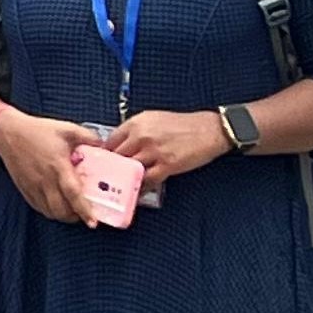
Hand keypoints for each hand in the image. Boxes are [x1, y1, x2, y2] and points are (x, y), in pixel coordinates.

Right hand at [0, 109, 100, 226]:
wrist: (8, 133)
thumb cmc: (38, 130)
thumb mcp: (68, 129)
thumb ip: (89, 138)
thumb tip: (105, 147)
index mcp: (58, 165)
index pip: (72, 193)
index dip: (84, 209)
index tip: (93, 222)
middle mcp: (45, 179)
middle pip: (60, 209)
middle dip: (75, 217)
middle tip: (87, 214)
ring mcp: (33, 186)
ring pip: (49, 212)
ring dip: (63, 215)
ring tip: (73, 211)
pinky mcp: (25, 189)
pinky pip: (39, 207)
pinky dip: (51, 211)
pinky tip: (58, 205)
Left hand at [105, 108, 235, 188]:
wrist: (210, 129)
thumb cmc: (183, 125)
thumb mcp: (153, 119)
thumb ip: (134, 131)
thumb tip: (118, 145)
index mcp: (136, 123)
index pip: (109, 142)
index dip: (105, 155)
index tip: (102, 164)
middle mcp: (141, 136)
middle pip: (115, 157)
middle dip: (111, 169)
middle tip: (106, 179)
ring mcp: (154, 151)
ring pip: (128, 170)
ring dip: (122, 180)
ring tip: (117, 188)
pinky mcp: (167, 165)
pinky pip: (146, 180)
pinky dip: (139, 189)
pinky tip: (135, 193)